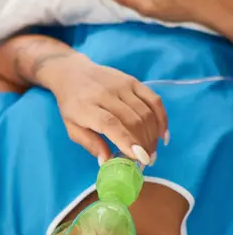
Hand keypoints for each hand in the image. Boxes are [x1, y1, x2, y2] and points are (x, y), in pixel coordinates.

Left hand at [52, 54, 167, 163]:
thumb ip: (90, 144)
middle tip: (147, 161)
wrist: (73, 73)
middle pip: (133, 121)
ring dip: (152, 135)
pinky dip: (161, 117)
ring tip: (152, 151)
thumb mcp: (72, 128)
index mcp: (86, 108)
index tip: (140, 158)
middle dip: (144, 144)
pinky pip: (153, 99)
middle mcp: (106, 94)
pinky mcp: (133, 81)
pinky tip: (162, 134)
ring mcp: (121, 85)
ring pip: (145, 112)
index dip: (127, 141)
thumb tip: (108, 161)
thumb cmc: (72, 105)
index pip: (110, 124)